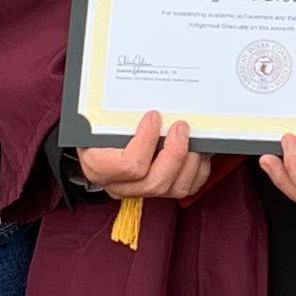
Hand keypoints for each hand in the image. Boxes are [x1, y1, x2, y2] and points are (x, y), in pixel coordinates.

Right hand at [71, 113, 221, 205]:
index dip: (146, 141)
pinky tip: (197, 149)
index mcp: (99, 167)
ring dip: (190, 161)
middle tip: (181, 127)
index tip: (154, 116)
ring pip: (174, 189)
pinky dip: (198, 169)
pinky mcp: (160, 192)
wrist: (98, 140)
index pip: (128, 166)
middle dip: (175, 153)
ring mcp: (141, 191)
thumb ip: (114, 111)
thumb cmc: (98, 126)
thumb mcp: (97, 118)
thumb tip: (148, 104)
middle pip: (154, 182)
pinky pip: (186, 188)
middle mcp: (119, 185)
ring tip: (192, 137)